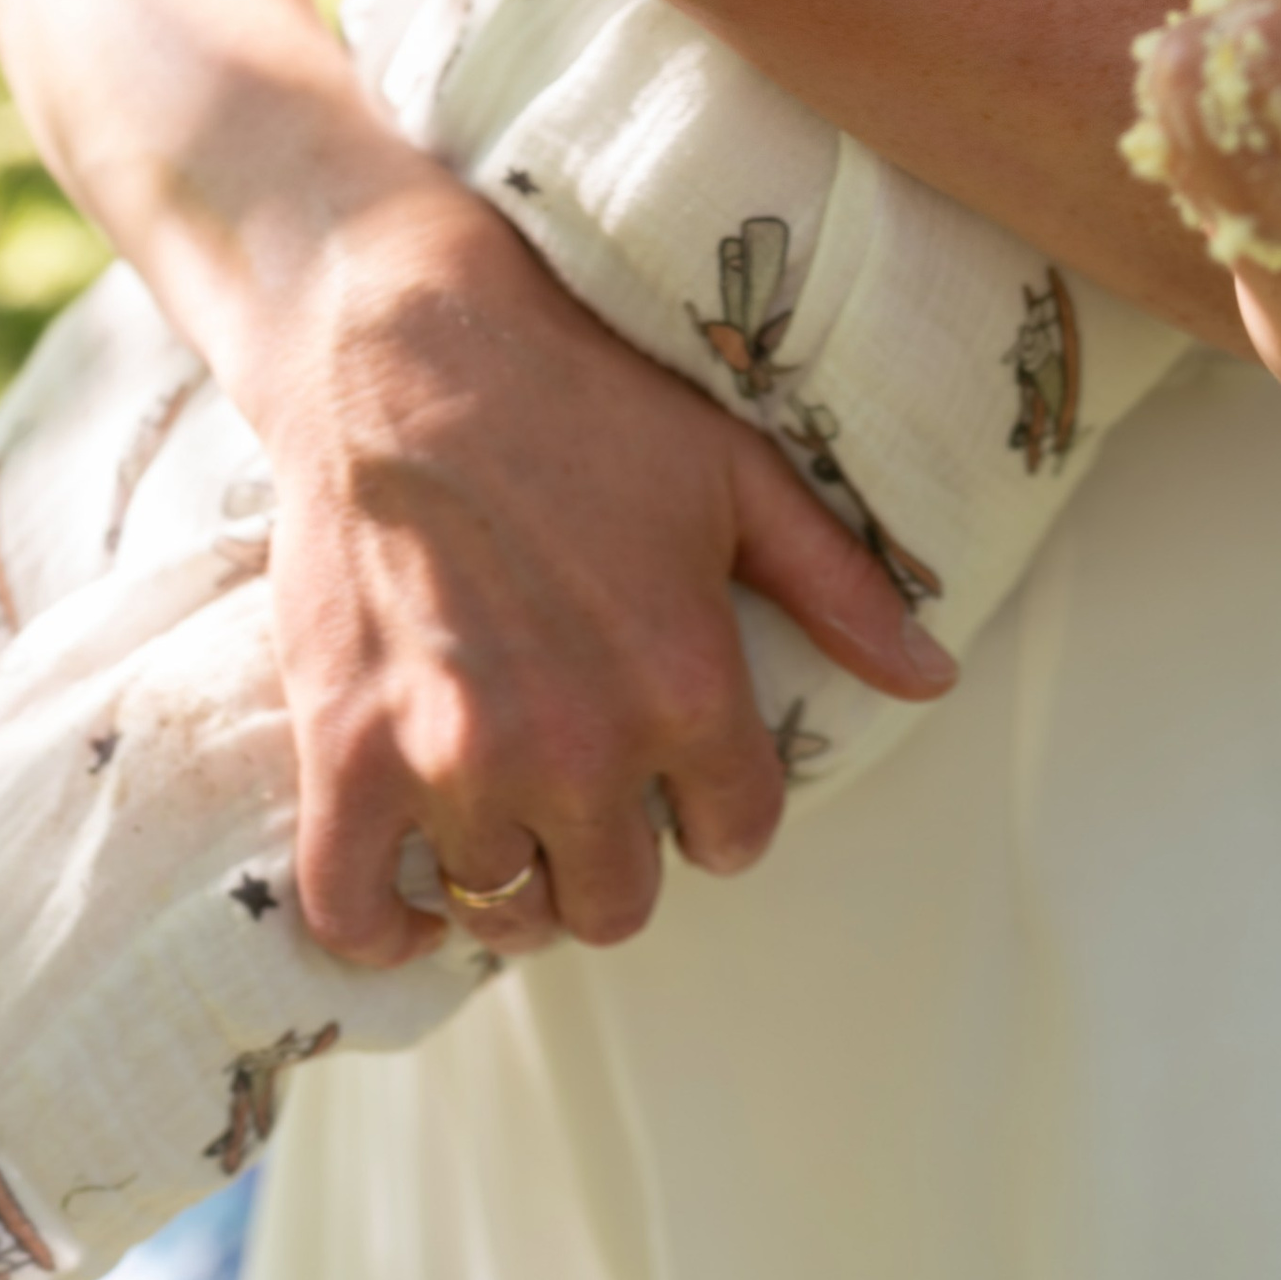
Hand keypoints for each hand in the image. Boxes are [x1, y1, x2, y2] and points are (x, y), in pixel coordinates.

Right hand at [252, 169, 953, 964]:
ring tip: (506, 818)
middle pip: (618, 902)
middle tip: (588, 798)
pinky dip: (382, 929)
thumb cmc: (582, 402)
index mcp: (686, 684)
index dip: (718, 811)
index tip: (685, 778)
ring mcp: (455, 759)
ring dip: (510, 879)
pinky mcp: (347, 756)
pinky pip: (354, 912)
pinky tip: (407, 901)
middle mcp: (579, 747)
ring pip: (503, 911)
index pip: (738, 836)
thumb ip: (840, 587)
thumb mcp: (738, 474)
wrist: (402, 350)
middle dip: (614, 860)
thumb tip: (933, 677)